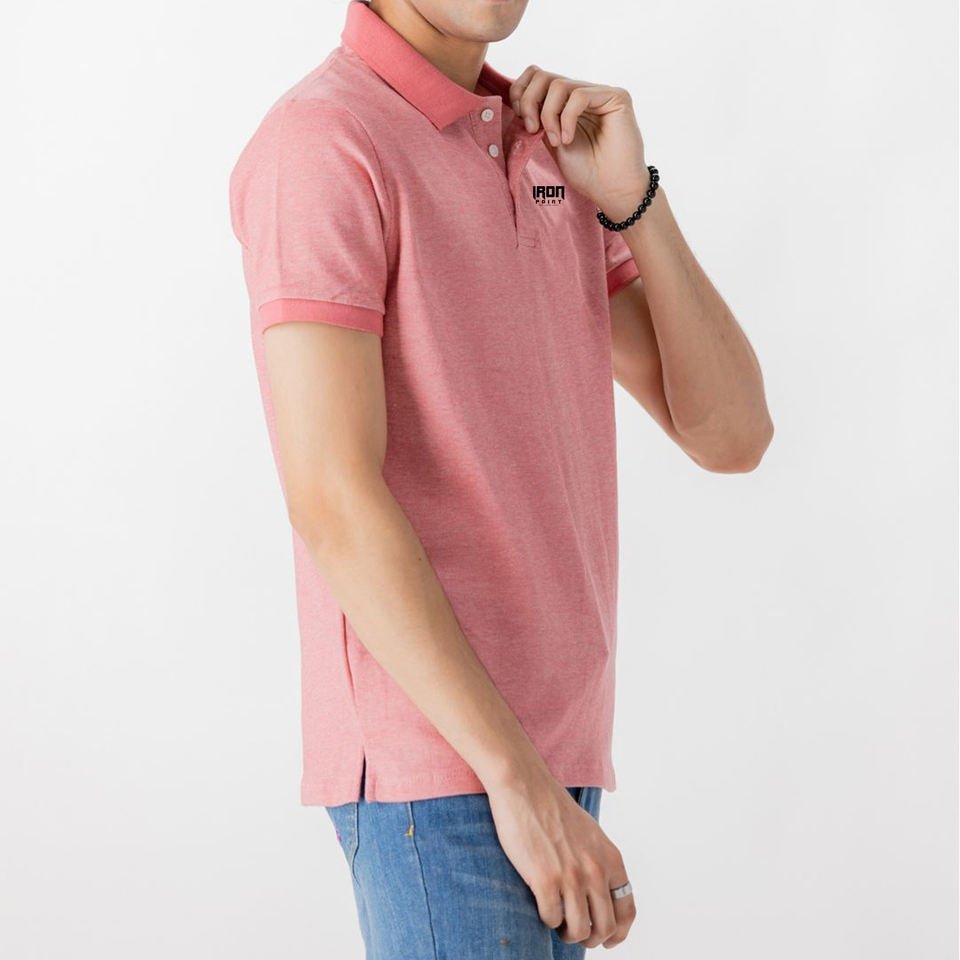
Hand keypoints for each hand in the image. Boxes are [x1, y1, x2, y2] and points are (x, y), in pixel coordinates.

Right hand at [486, 765, 636, 948]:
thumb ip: (599, 862)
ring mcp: (571, 876)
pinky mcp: (544, 878)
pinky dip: (548, 920)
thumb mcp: (590, 834)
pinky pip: (552, 918)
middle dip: (592, 938)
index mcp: (610, 859)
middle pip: (605, 927)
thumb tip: (600, 893)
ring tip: (559, 924)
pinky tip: (543, 907)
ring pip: (580, 930)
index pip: (627, 910)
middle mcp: (595, 870)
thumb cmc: (553, 808)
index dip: (618, 932)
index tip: (606, 939)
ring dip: (569, 934)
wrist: (525, 787)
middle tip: (577, 933)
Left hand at [509, 65, 650, 220]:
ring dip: (548, 115)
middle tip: (531, 129)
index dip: (521, 92)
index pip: (537, 76)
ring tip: (556, 141)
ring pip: (558, 84)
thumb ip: (538, 118)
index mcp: (566, 103)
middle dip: (529, 101)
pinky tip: (568, 139)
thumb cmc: (586, 172)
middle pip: (543, 75)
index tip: (521, 120)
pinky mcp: (615, 97)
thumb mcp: (551, 142)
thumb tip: (516, 99)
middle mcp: (582, 93)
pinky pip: (578, 95)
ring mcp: (599, 93)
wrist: (611, 190)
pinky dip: (567, 119)